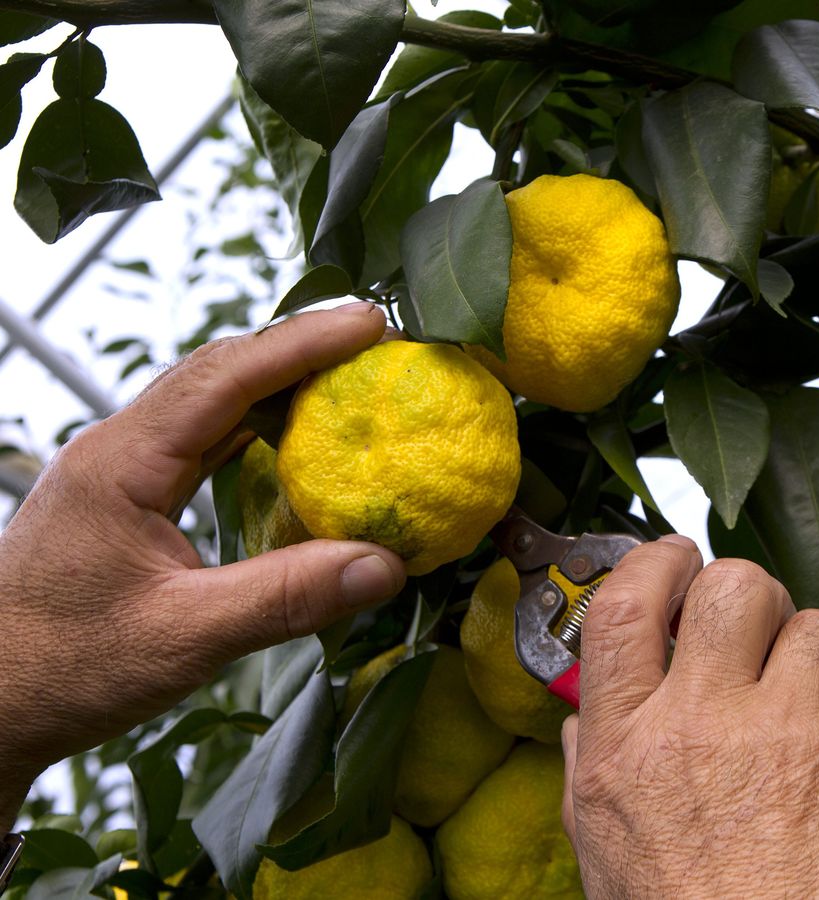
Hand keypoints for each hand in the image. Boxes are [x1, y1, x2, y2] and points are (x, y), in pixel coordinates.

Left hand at [0, 304, 406, 829]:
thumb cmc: (65, 669)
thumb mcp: (184, 638)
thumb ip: (286, 598)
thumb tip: (386, 565)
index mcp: (123, 463)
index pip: (225, 377)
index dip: (303, 343)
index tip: (371, 325)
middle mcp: (118, 449)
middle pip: (219, 370)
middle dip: (300, 348)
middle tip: (377, 345)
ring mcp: (120, 469)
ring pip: (210, 400)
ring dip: (280, 382)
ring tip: (351, 380)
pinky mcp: (128, 495)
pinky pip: (204, 438)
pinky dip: (259, 426)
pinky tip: (297, 441)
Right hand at [561, 538, 818, 898]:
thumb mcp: (606, 852)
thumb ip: (594, 766)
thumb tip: (586, 710)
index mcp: (634, 748)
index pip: (626, 608)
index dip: (653, 562)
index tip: (673, 557)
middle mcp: (710, 727)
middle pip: (734, 587)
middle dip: (747, 593)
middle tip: (751, 627)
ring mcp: (798, 738)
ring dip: (817, 656)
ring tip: (810, 704)